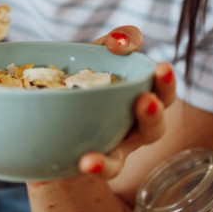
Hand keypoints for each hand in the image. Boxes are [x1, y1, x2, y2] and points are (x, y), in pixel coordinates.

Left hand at [79, 30, 176, 178]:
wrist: (47, 124)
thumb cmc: (79, 85)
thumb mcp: (92, 58)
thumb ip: (109, 45)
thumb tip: (122, 39)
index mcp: (136, 102)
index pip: (161, 93)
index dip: (165, 82)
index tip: (162, 68)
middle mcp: (128, 132)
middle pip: (152, 129)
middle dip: (153, 115)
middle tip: (145, 101)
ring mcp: (108, 153)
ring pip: (118, 162)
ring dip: (110, 160)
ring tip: (96, 155)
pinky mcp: (86, 168)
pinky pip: (91, 172)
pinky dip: (94, 167)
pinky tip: (85, 162)